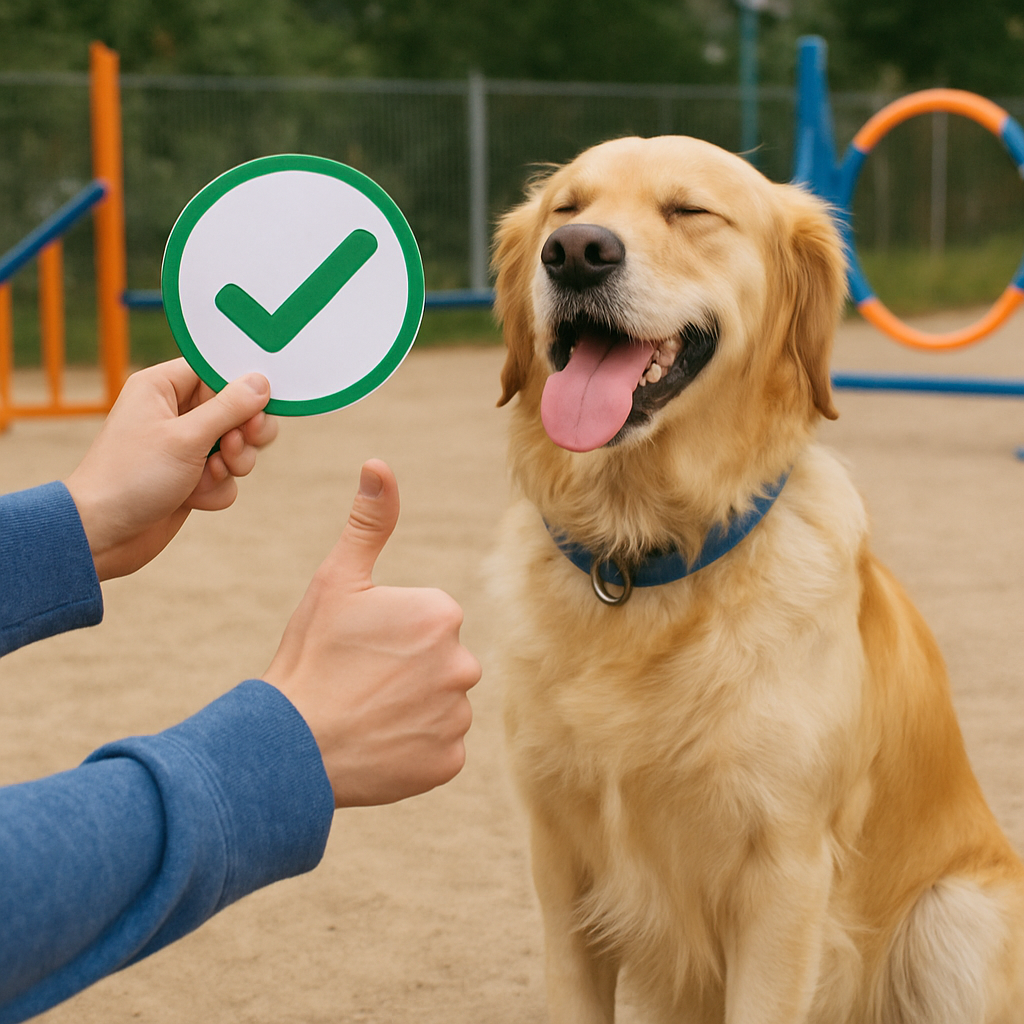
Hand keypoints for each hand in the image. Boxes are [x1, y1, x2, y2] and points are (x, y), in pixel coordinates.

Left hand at [65, 359, 276, 580]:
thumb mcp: (185, 438)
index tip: (260, 405)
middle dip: (244, 431)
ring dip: (234, 463)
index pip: (216, 370)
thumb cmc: (131, 477)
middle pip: (236, 408)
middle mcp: (175, 412)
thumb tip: (261, 382)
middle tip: (238, 442)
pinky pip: (226, 475)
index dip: (242, 387)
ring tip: (211, 474)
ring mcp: (185, 446)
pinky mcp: (192, 476)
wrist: (103, 534)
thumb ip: (229, 408)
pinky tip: (193, 497)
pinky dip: (217, 488)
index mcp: (163, 387)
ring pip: (237, 444)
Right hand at [263, 460, 479, 807]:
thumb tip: (379, 464)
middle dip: (407, 670)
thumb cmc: (310, 654)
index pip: (429, 621)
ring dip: (411, 709)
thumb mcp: (336, 580)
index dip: (391, 634)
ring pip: (440, 704)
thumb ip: (369, 522)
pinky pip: (438, 746)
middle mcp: (464, 664)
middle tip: (359, 681)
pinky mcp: (449, 762)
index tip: (358, 647)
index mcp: (442, 614)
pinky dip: (413, 748)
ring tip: (365, 713)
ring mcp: (458, 717)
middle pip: (439, 662)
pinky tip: (378, 743)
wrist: (289, 745)